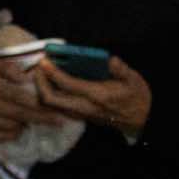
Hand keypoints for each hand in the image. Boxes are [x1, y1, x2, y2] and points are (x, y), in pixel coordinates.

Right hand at [0, 57, 63, 141]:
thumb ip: (9, 68)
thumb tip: (28, 78)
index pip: (22, 98)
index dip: (42, 106)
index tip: (58, 110)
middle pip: (20, 115)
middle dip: (42, 119)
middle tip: (59, 122)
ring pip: (11, 127)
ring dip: (25, 125)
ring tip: (31, 122)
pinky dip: (11, 134)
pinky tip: (16, 129)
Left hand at [34, 53, 150, 136]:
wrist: (140, 119)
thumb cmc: (136, 97)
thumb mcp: (134, 80)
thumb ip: (121, 69)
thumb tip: (110, 59)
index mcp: (97, 95)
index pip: (68, 85)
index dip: (53, 72)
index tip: (44, 60)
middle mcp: (84, 107)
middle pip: (51, 99)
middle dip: (40, 82)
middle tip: (38, 67)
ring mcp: (80, 113)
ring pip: (52, 105)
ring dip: (42, 89)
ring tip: (41, 73)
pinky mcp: (79, 116)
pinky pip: (57, 107)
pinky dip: (49, 95)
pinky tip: (50, 83)